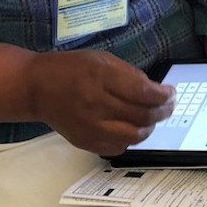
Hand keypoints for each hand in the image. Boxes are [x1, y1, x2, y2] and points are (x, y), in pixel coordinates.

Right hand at [26, 50, 174, 156]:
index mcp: (101, 77)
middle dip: (162, 111)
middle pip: (141, 115)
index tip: (171, 93)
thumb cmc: (69, 68)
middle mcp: (96, 103)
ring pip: (133, 135)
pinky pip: (118, 147)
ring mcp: (90, 126)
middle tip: (169, 106)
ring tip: (153, 120)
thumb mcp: (100, 59)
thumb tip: (153, 89)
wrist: (36, 88)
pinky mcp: (85, 141)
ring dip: (150, 128)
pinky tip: (132, 129)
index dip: (162, 95)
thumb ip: (127, 73)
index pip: (142, 91)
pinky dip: (130, 140)